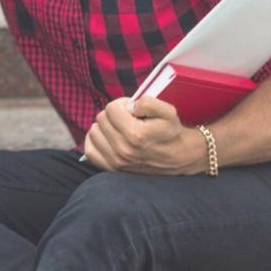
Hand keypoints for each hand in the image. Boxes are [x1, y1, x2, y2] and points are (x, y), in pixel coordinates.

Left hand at [82, 97, 208, 174]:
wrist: (180, 157)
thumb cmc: (172, 132)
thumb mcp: (168, 112)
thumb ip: (148, 102)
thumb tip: (129, 106)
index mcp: (136, 135)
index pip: (111, 109)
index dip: (122, 104)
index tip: (133, 110)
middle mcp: (123, 150)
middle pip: (102, 119)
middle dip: (114, 114)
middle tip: (129, 119)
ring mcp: (116, 161)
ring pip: (94, 132)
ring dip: (105, 127)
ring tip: (121, 129)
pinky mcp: (112, 168)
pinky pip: (90, 150)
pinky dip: (95, 141)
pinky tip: (108, 137)